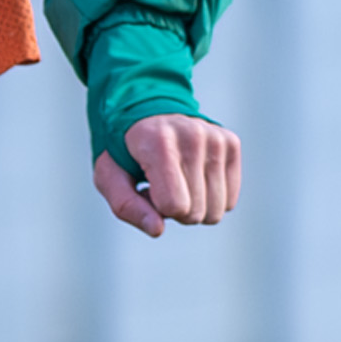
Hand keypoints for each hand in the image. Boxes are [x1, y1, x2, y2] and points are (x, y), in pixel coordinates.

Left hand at [93, 112, 239, 236]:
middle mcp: (193, 136)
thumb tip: (158, 229)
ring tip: (177, 180)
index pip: (175, 205)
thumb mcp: (108, 176)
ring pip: (216, 211)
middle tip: (161, 185)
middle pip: (196, 213)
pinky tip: (193, 176)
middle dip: (176, 210)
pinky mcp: (231, 143)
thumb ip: (126, 206)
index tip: (147, 189)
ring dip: (194, 206)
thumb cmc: (125, 151)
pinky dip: (210, 197)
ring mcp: (216, 138)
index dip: (157, 208)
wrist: (147, 112)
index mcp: (158, 141)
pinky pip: (230, 200)